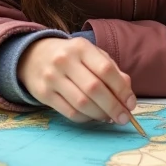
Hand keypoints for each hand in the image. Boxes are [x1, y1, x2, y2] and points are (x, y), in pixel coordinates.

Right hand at [17, 36, 136, 124]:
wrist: (34, 56)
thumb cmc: (72, 57)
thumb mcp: (92, 54)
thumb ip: (111, 70)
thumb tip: (127, 94)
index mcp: (81, 47)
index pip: (106, 70)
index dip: (122, 89)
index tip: (131, 104)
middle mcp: (64, 61)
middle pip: (94, 89)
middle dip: (113, 107)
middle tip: (124, 118)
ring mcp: (52, 78)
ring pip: (81, 103)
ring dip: (100, 115)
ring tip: (110, 118)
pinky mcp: (43, 94)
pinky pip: (69, 112)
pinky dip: (86, 118)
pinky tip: (93, 116)